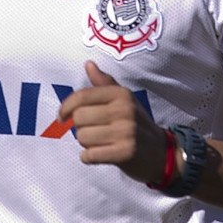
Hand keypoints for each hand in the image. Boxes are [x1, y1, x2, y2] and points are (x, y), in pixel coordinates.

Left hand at [57, 61, 167, 184]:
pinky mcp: (126, 152)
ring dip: (86, 144)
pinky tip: (99, 155)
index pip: (82, 96)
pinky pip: (90, 155)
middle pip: (79, 118)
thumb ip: (104, 83)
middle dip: (80, 128)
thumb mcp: (124, 100)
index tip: (62, 117)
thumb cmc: (136, 124)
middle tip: (93, 132)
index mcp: (121, 94)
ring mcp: (127, 131)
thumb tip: (88, 64)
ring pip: (82, 137)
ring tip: (100, 143)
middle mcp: (125, 109)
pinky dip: (89, 157)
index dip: (65, 107)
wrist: (161, 152)